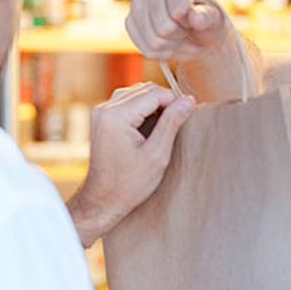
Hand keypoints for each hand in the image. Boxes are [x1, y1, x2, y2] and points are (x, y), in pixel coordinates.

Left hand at [66, 83, 194, 247]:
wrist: (102, 200)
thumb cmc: (129, 184)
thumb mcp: (157, 155)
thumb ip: (172, 123)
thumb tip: (188, 100)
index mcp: (117, 116)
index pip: (154, 93)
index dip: (175, 101)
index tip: (189, 114)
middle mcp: (105, 109)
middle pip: (145, 89)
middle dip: (165, 101)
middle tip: (180, 121)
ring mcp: (101, 112)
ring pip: (137, 93)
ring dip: (155, 104)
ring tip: (166, 125)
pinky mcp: (102, 118)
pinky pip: (128, 102)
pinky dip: (143, 109)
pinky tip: (152, 127)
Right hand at [125, 0, 232, 60]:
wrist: (196, 33)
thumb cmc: (207, 21)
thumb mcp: (215, 18)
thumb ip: (207, 17)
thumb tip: (194, 16)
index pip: (178, 10)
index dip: (190, 22)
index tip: (194, 17)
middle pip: (164, 27)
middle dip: (180, 35)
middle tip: (187, 29)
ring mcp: (137, 3)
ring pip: (154, 41)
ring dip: (171, 45)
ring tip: (179, 35)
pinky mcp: (130, 22)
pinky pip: (145, 48)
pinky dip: (160, 52)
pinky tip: (167, 41)